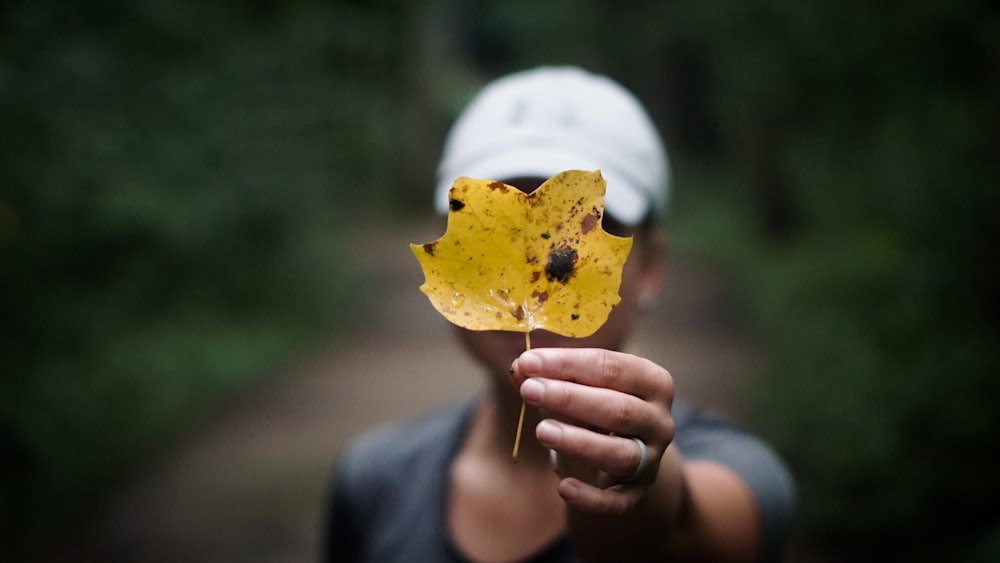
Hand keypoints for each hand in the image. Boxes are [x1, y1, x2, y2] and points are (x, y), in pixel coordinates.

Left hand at [511, 347, 675, 515]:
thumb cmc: (596, 409)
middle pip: (619, 409)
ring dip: (580, 442)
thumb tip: (520, 368)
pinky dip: (592, 498)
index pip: (612, 367)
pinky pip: (618, 501)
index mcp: (652, 382)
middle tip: (530, 391)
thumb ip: (550, 376)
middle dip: (570, 399)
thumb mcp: (578, 387)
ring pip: (621, 454)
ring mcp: (652, 459)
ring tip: (542, 431)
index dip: (568, 363)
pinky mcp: (636, 493)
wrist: (620, 454)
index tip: (529, 361)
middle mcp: (658, 421)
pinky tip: (564, 488)